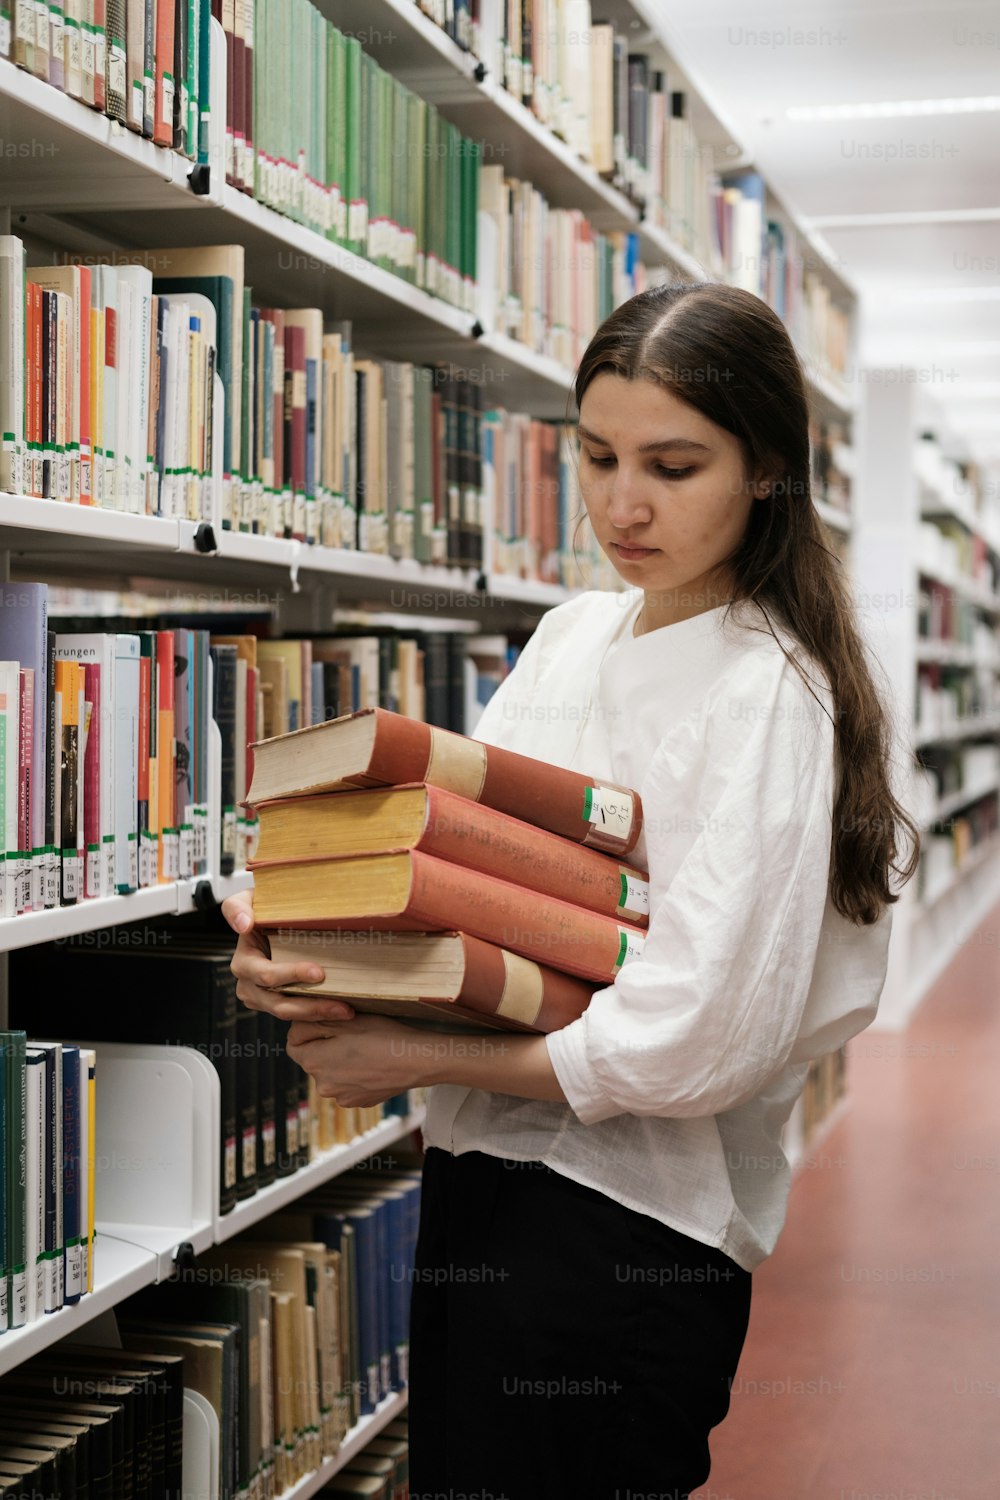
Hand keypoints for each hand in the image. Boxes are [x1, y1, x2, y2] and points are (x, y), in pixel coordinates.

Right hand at [221, 888, 356, 1022]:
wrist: (268, 922)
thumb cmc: (262, 909)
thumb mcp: (246, 900)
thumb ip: (238, 907)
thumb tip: (244, 925)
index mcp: (243, 962)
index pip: (266, 974)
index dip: (291, 974)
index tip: (318, 973)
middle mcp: (249, 984)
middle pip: (279, 1001)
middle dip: (311, 1002)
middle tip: (341, 1000)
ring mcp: (261, 999)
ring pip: (289, 1012)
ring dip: (319, 1013)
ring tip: (346, 1010)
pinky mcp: (276, 1005)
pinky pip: (296, 1016)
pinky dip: (317, 1015)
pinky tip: (340, 1010)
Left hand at [286, 1015, 429, 1106]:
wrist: (416, 1061)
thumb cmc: (382, 1036)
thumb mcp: (344, 1020)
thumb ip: (312, 1022)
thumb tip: (295, 1026)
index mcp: (314, 1062)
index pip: (293, 1044)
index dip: (306, 1030)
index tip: (325, 1021)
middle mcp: (322, 1085)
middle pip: (313, 1059)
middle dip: (324, 1046)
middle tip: (350, 1032)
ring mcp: (341, 1097)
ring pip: (332, 1073)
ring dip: (340, 1061)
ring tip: (364, 1048)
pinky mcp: (358, 1102)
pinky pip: (348, 1084)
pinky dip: (355, 1074)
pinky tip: (373, 1062)